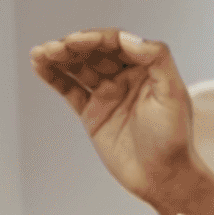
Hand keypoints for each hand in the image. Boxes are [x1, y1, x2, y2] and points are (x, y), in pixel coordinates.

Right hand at [31, 29, 203, 213]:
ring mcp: (107, 95)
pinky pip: (70, 90)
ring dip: (59, 58)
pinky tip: (40, 66)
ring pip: (78, 69)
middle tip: (54, 48)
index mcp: (146, 68)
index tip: (76, 40)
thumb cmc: (174, 138)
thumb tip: (127, 37)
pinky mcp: (92, 114)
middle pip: (94, 53)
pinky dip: (54, 78)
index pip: (116, 44)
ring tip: (39, 53)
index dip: (95, 39)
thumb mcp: (172, 93)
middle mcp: (125, 78)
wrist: (163, 178)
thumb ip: (156, 59)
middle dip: (72, 47)